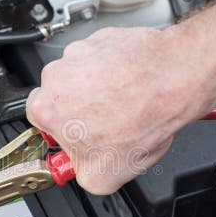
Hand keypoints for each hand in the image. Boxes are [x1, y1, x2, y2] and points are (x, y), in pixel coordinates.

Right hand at [27, 26, 215, 194]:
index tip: (82, 141)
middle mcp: (56, 75)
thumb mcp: (102, 177)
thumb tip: (83, 170)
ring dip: (100, 92)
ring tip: (126, 106)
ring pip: (83, 78)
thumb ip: (81, 174)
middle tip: (110, 126)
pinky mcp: (102, 39)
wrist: (174, 80)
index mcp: (44, 107)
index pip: (41, 125)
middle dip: (82, 114)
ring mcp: (79, 53)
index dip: (66, 137)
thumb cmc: (140, 117)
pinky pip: (102, 59)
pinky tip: (133, 88)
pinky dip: (115, 72)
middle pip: (62, 100)